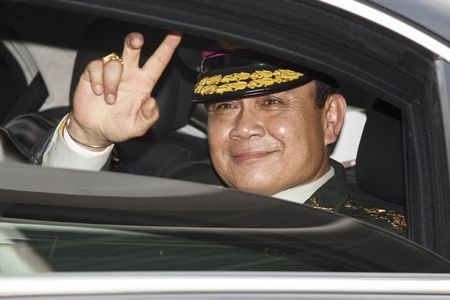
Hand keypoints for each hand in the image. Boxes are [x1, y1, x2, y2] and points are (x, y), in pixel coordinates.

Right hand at [69, 32, 181, 148]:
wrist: (95, 131)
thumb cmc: (119, 127)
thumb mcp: (138, 127)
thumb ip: (148, 117)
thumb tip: (152, 102)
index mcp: (144, 83)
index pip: (158, 62)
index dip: (167, 48)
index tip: (176, 34)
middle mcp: (129, 74)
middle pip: (133, 48)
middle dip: (134, 40)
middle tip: (137, 41)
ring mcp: (111, 73)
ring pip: (115, 62)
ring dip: (112, 82)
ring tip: (109, 99)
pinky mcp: (93, 74)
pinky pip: (96, 66)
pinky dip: (97, 79)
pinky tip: (97, 92)